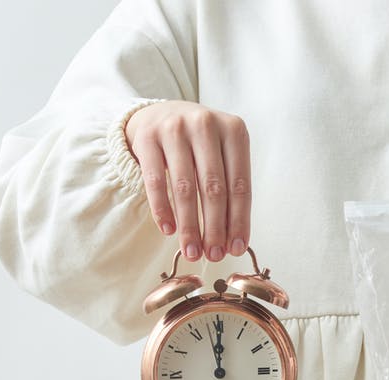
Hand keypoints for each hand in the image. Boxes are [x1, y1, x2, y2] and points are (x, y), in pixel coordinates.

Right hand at [125, 101, 251, 261]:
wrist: (161, 114)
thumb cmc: (200, 143)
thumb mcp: (223, 154)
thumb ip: (230, 188)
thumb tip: (234, 240)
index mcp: (234, 130)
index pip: (240, 184)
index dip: (239, 220)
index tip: (236, 248)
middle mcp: (206, 125)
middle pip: (213, 188)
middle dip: (215, 228)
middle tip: (213, 256)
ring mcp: (175, 128)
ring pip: (184, 187)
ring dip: (189, 225)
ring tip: (192, 251)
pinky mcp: (148, 137)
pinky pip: (156, 182)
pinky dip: (162, 210)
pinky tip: (169, 230)